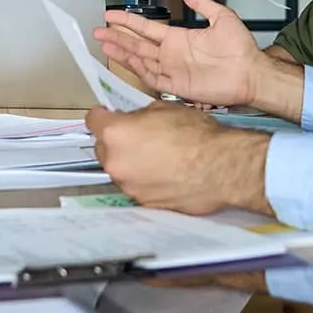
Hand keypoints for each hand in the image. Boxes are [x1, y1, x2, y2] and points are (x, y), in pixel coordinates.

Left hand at [87, 102, 271, 215]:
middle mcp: (115, 161)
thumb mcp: (164, 109)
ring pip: (119, 169)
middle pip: (102, 147)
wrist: (220, 168)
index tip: (111, 115)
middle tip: (138, 136)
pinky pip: (136, 186)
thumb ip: (139, 116)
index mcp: (116, 133)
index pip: (93, 120)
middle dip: (116, 141)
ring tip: (155, 157)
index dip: (103, 116)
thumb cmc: (195, 133)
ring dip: (129, 162)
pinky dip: (144, 179)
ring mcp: (128, 185)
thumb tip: (133, 122)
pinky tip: (164, 174)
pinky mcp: (143, 202)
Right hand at [95, 0, 264, 106]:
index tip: (110, 15)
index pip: (147, 28)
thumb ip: (201, 2)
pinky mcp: (177, 87)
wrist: (252, 73)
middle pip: (137, 44)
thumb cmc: (240, 49)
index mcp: (179, 38)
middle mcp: (171, 54)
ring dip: (122, 53)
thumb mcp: (221, 17)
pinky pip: (153, 78)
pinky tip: (127, 61)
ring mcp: (173, 70)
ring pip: (140, 61)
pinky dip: (139, 70)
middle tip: (97, 31)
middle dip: (117, 38)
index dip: (128, 21)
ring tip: (104, 45)